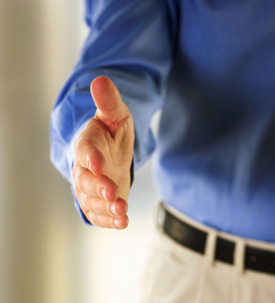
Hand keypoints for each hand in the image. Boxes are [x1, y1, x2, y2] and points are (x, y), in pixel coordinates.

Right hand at [72, 76, 134, 228]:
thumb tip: (100, 79)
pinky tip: (122, 223)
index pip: (85, 151)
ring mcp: (89, 187)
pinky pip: (98, 213)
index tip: (99, 165)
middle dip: (98, 187)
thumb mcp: (115, 114)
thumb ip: (108, 101)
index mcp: (87, 144)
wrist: (109, 153)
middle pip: (85, 180)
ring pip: (91, 200)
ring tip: (121, 212)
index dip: (90, 158)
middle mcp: (84, 168)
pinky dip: (108, 220)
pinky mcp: (97, 201)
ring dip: (106, 207)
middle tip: (113, 194)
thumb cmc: (111, 133)